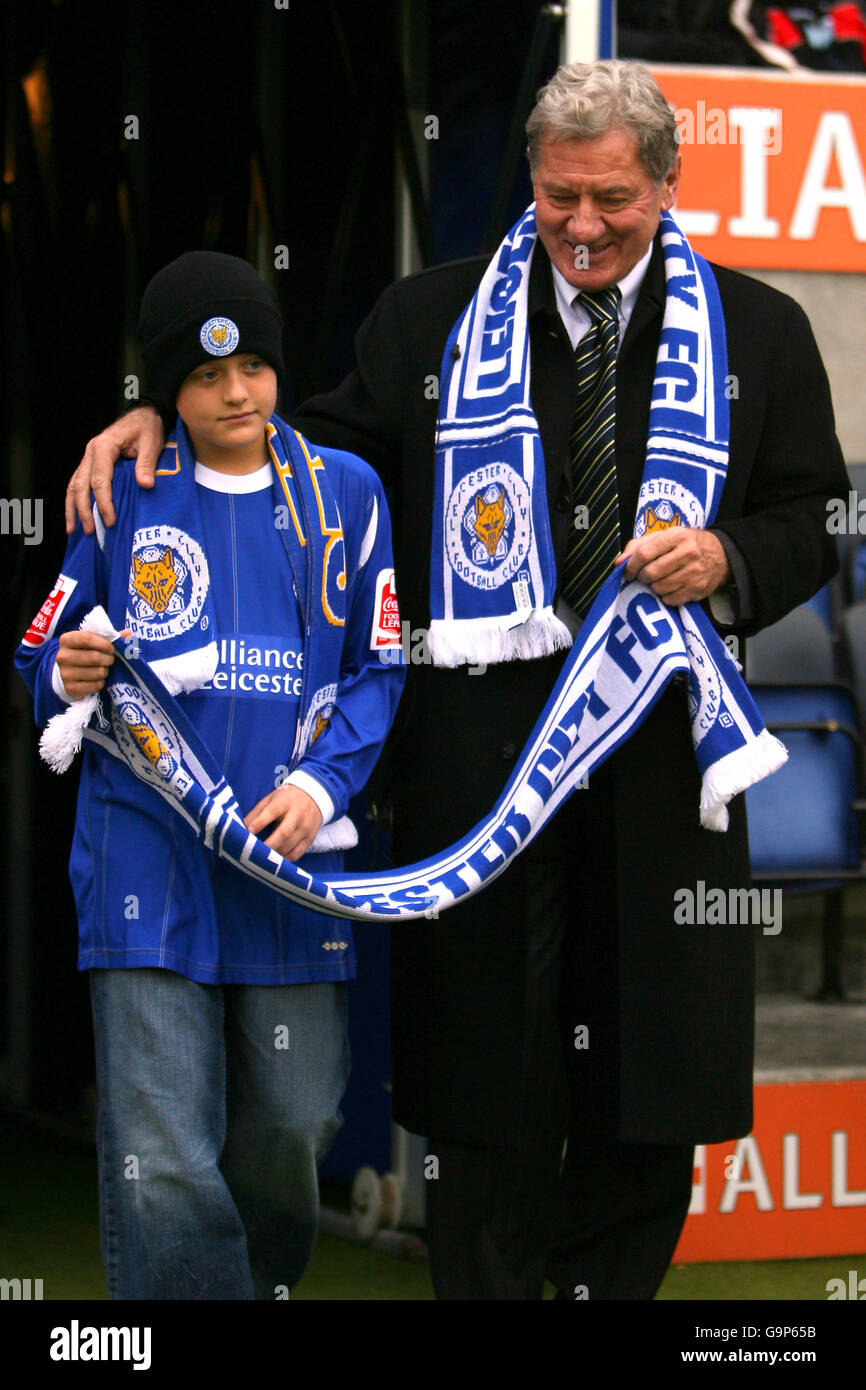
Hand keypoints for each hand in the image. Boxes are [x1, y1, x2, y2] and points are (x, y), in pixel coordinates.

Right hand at [56, 631, 117, 698]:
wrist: (68, 673)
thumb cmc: (84, 652)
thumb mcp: (92, 641)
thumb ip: (109, 636)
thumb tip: (128, 633)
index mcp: (66, 640)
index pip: (87, 638)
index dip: (104, 643)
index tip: (111, 648)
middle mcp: (62, 656)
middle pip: (95, 657)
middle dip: (108, 659)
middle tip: (110, 660)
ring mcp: (65, 673)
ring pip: (98, 672)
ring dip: (105, 671)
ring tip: (103, 669)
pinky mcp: (70, 688)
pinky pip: (96, 685)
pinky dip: (101, 682)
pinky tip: (97, 679)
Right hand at [65, 405, 164, 534]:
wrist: (143, 416)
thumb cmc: (147, 428)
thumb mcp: (151, 443)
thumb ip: (146, 464)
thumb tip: (145, 485)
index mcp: (104, 447)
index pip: (100, 480)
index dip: (104, 502)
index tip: (110, 520)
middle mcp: (91, 452)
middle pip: (81, 485)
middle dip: (83, 510)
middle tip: (90, 531)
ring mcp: (88, 458)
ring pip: (74, 485)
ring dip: (72, 508)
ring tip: (74, 530)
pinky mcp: (91, 463)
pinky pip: (78, 483)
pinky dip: (74, 500)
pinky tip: (74, 516)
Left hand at [243, 785, 323, 860]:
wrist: (313, 796)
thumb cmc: (286, 799)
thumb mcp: (270, 799)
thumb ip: (256, 813)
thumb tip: (241, 827)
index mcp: (285, 802)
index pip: (272, 811)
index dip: (260, 822)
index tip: (249, 831)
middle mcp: (297, 815)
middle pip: (283, 833)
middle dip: (268, 844)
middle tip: (255, 851)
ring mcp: (305, 827)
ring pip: (290, 845)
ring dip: (275, 853)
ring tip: (263, 857)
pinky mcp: (310, 838)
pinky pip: (297, 853)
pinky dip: (285, 859)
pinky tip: (276, 859)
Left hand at [616, 529, 730, 606]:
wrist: (720, 555)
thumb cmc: (685, 544)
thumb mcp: (664, 536)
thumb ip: (638, 546)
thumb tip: (619, 563)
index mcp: (676, 536)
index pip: (644, 554)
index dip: (631, 565)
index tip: (627, 571)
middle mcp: (688, 553)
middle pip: (650, 573)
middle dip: (642, 577)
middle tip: (644, 575)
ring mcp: (694, 573)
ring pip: (659, 588)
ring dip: (653, 586)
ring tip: (659, 579)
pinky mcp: (698, 589)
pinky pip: (670, 599)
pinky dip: (665, 596)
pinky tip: (671, 587)